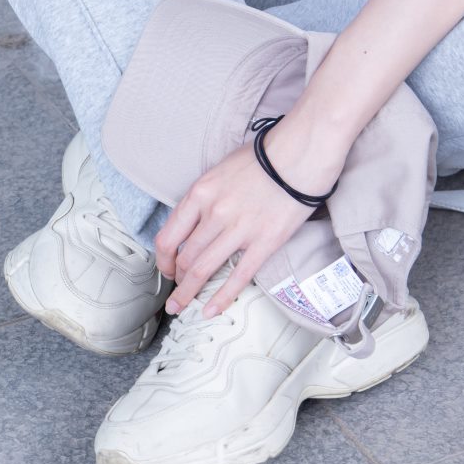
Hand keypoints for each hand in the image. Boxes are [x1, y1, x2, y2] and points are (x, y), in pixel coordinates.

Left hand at [153, 115, 345, 318]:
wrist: (300, 153)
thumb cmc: (264, 157)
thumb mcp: (221, 170)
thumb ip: (205, 196)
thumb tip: (195, 222)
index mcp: (201, 192)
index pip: (169, 235)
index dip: (163, 259)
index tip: (165, 269)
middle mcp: (215, 212)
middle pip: (185, 257)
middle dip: (177, 280)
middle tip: (176, 292)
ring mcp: (239, 229)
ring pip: (203, 270)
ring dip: (188, 293)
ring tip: (181, 307)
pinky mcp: (264, 242)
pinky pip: (237, 277)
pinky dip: (220, 298)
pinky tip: (209, 311)